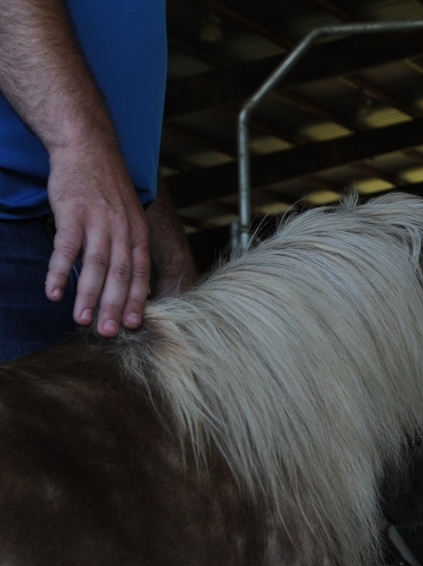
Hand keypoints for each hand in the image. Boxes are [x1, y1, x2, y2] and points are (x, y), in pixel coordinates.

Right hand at [44, 137, 150, 336]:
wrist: (87, 148)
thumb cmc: (107, 187)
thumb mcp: (129, 215)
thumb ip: (128, 245)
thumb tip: (124, 280)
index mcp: (138, 233)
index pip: (140, 273)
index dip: (136, 300)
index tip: (131, 324)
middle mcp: (123, 229)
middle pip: (120, 275)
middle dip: (113, 306)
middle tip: (107, 333)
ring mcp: (98, 221)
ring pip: (95, 266)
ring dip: (88, 296)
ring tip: (82, 321)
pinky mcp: (73, 213)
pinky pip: (65, 249)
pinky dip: (58, 272)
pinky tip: (53, 293)